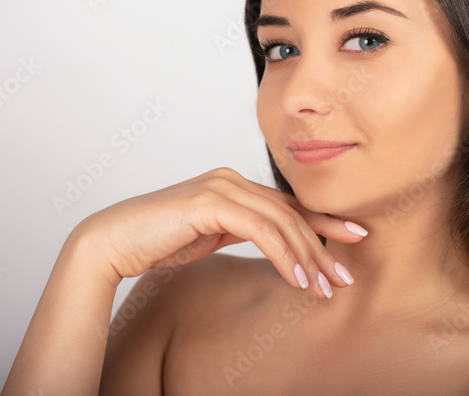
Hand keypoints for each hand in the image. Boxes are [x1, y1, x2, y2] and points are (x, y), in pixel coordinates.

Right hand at [78, 167, 365, 297]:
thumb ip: (241, 229)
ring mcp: (221, 187)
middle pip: (291, 212)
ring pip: (281, 222)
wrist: (115, 241)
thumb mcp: (211, 234)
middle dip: (323, 246)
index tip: (353, 241)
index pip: (287, 205)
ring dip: (307, 258)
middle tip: (344, 279)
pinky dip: (283, 255)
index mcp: (233, 185)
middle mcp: (231, 180)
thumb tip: (274, 242)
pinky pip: (261, 230)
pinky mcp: (211, 202)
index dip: (324, 224)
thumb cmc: (158, 240)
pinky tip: (296, 279)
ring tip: (323, 288)